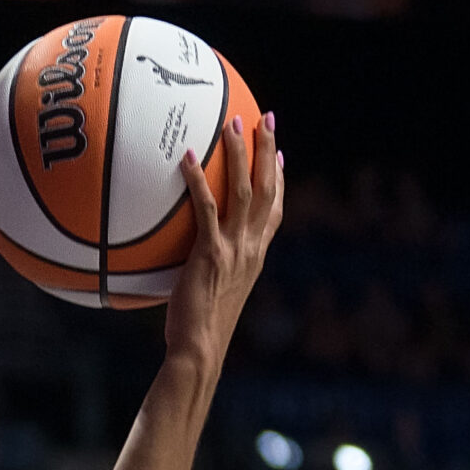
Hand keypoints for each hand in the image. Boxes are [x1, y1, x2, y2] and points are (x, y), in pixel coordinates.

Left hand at [166, 109, 282, 364]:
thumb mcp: (212, 292)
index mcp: (256, 256)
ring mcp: (235, 250)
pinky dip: (198, 182)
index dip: (280, 181)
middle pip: (268, 189)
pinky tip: (188, 158)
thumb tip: (193, 258)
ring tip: (233, 122)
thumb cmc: (198, 329)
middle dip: (269, 151)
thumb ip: (211, 269)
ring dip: (240, 153)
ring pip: (244, 191)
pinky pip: (207, 209)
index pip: (275, 211)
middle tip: (267, 118)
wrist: (200, 350)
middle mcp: (252, 248)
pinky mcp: (212, 254)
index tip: (281, 155)